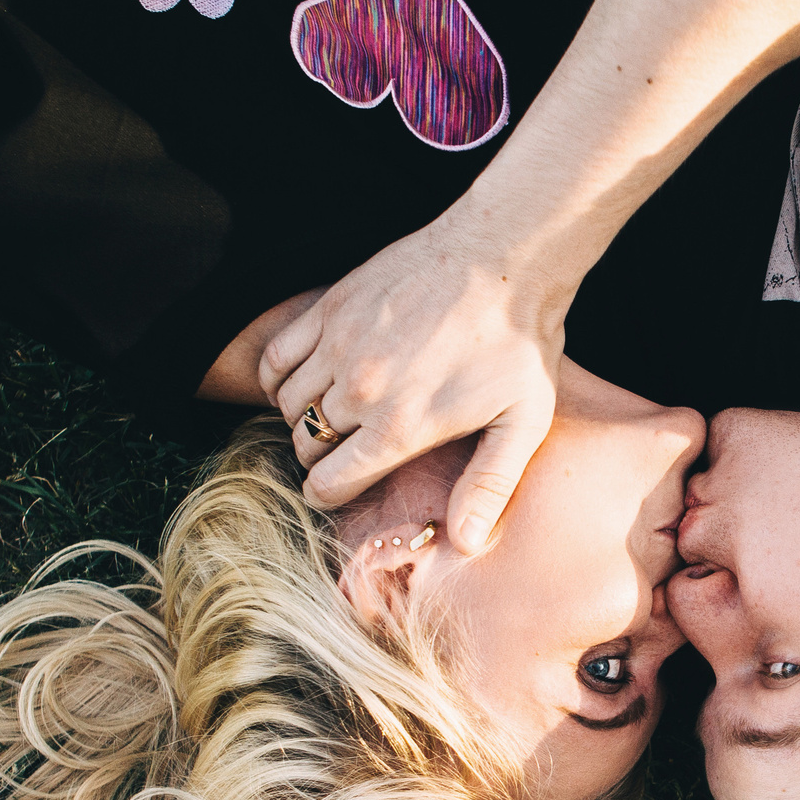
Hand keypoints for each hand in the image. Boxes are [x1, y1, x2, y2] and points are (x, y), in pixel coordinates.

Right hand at [259, 210, 570, 554]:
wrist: (504, 256)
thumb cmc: (519, 342)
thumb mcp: (522, 421)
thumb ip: (489, 485)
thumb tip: (465, 543)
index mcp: (400, 427)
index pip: (329, 482)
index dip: (328, 494)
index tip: (337, 489)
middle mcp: (360, 389)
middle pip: (307, 447)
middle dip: (319, 458)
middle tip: (344, 451)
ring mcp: (341, 344)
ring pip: (288, 404)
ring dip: (302, 418)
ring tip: (332, 416)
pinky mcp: (332, 307)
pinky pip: (277, 356)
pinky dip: (280, 376)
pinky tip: (307, 379)